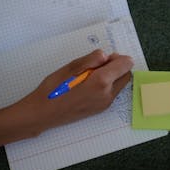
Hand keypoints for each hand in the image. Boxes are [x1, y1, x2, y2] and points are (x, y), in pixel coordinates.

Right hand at [0, 49, 132, 150]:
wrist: (43, 114)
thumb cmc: (53, 90)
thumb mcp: (71, 67)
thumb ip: (92, 59)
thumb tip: (106, 56)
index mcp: (101, 82)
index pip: (126, 65)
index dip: (117, 57)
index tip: (104, 58)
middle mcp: (107, 95)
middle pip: (126, 75)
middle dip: (117, 66)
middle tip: (98, 64)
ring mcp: (105, 104)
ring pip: (120, 84)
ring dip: (112, 76)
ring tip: (91, 75)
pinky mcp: (101, 109)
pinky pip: (112, 93)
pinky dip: (107, 85)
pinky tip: (89, 84)